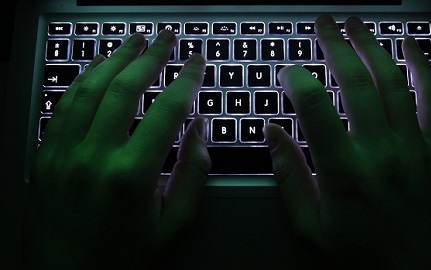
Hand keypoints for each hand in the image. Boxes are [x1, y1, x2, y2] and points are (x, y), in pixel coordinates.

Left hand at [25, 31, 210, 268]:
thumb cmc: (123, 261)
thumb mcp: (173, 226)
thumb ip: (193, 175)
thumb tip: (199, 130)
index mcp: (131, 177)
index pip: (166, 111)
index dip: (186, 80)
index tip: (197, 63)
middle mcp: (93, 158)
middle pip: (125, 89)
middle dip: (150, 57)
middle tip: (166, 39)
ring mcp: (62, 155)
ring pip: (89, 89)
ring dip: (113, 60)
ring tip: (133, 43)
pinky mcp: (44, 158)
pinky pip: (63, 107)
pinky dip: (82, 82)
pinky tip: (96, 70)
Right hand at [265, 15, 430, 267]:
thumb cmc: (366, 256)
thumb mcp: (313, 229)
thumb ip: (290, 178)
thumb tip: (272, 136)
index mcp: (343, 171)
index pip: (315, 108)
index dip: (298, 80)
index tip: (288, 71)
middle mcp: (379, 151)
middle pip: (355, 82)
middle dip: (335, 46)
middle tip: (323, 24)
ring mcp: (413, 147)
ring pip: (392, 82)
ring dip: (372, 47)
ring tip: (356, 24)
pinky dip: (421, 69)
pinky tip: (410, 47)